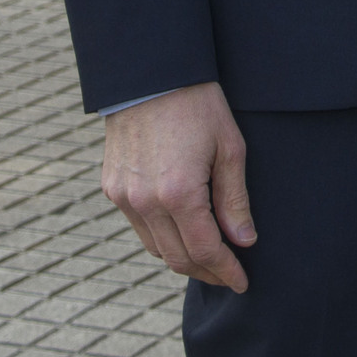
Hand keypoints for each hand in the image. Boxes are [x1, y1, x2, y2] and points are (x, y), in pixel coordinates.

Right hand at [102, 82, 254, 291]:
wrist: (152, 75)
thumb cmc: (198, 106)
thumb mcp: (230, 148)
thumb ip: (235, 200)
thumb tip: (244, 241)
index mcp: (178, 193)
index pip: (204, 250)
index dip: (226, 270)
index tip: (243, 281)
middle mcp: (145, 202)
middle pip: (177, 258)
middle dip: (206, 272)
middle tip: (228, 275)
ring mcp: (123, 197)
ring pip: (154, 247)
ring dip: (182, 258)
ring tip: (208, 258)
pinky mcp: (111, 188)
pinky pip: (138, 227)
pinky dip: (161, 237)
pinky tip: (181, 232)